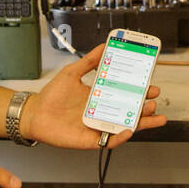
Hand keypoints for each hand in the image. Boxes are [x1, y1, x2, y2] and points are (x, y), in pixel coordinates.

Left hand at [24, 43, 165, 149]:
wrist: (34, 113)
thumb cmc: (52, 96)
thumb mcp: (73, 72)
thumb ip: (89, 61)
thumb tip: (103, 46)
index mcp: (100, 96)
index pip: (125, 93)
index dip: (139, 90)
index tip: (150, 82)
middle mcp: (102, 112)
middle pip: (130, 110)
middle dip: (146, 105)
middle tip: (154, 97)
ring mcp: (98, 125)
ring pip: (125, 126)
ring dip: (141, 121)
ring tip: (152, 114)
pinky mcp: (91, 139)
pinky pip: (110, 140)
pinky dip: (121, 136)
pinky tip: (128, 129)